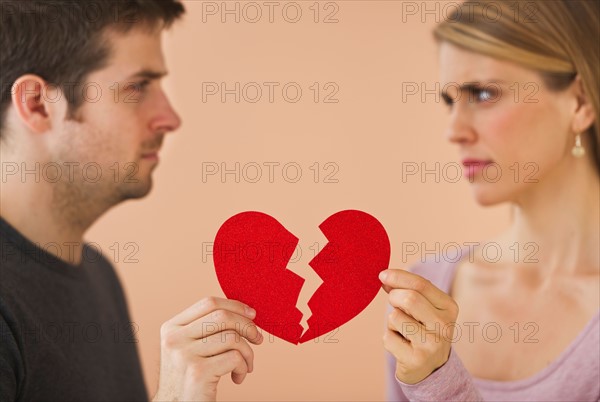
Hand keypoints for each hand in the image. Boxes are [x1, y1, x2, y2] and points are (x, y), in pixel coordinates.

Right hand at [153, 297, 262, 400]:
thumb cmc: (190, 379)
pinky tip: (237, 378)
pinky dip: (243, 368)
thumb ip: (207, 328)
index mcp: (171, 328)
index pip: (208, 303)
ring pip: (232, 337)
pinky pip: (235, 358)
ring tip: (245, 366)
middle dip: (247, 326)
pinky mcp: (198, 373)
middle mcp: (174, 339)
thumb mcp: (190, 348)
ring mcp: (184, 355)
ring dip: (247, 353)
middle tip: (257, 339)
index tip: (252, 315)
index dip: (235, 306)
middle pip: (222, 316)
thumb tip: (245, 312)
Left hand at [380, 269, 458, 384]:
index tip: (382, 275)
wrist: (431, 369)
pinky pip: (388, 337)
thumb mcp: (423, 308)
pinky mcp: (417, 360)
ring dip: (392, 322)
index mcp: (449, 307)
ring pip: (395, 317)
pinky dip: (389, 339)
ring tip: (403, 331)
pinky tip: (401, 346)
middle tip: (395, 305)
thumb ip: (408, 290)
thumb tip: (385, 277)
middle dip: (394, 297)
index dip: (398, 277)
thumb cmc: (423, 330)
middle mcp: (444, 325)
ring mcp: (432, 344)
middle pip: (409, 298)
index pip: (421, 284)